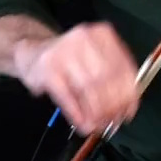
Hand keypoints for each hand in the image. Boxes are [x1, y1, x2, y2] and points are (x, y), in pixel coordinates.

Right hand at [11, 21, 139, 133]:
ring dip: (95, 113)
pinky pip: (67, 96)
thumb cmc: (68, 59)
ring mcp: (64, 52)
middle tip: (111, 122)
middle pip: (106, 79)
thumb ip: (112, 79)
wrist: (32, 52)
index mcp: (102, 34)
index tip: (128, 112)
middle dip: (111, 106)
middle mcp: (84, 38)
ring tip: (96, 125)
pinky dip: (77, 114)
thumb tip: (127, 107)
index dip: (128, 95)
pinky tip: (81, 123)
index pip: (123, 67)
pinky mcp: (47, 68)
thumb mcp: (94, 59)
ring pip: (88, 88)